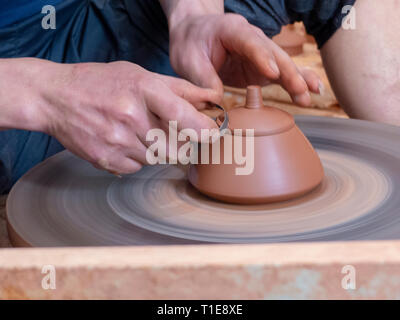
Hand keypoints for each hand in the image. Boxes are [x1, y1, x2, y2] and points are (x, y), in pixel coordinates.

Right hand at [8, 59, 218, 173]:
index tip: (211, 134)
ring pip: (159, 159)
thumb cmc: (101, 83)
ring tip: (141, 132)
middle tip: (172, 132)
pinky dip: (137, 158)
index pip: (186, 117)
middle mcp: (131, 117)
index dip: (205, 130)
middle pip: (178, 147)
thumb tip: (212, 99)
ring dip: (158, 150)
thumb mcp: (139, 74)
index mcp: (143, 90)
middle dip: (182, 143)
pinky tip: (124, 141)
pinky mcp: (107, 160)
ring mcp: (118, 141)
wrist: (56, 98)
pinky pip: (138, 167)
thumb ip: (179, 88)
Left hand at [168, 13, 320, 105]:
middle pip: (273, 53)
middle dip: (288, 72)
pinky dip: (296, 82)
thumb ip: (203, 79)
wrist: (195, 34)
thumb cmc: (191, 43)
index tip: (272, 73)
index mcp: (231, 30)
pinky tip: (311, 93)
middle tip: (300, 89)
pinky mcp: (262, 67)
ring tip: (311, 95)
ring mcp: (259, 53)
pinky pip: (282, 74)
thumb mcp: (188, 60)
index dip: (261, 57)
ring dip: (297, 80)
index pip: (249, 42)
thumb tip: (218, 103)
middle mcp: (251, 38)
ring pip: (282, 64)